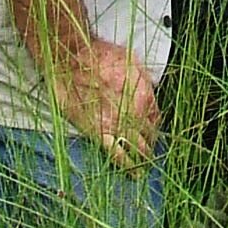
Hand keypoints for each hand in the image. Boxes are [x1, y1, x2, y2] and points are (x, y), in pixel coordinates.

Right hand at [54, 38, 161, 172]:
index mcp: (144, 94)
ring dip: (143, 158)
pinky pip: (116, 153)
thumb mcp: (131, 60)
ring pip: (137, 147)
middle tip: (151, 152)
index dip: (155, 127)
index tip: (153, 132)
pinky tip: (132, 171)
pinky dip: (125, 164)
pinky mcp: (98, 132)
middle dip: (151, 144)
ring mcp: (117, 123)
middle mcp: (135, 112)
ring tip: (144, 165)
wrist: (70, 59)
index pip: (156, 118)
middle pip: (149, 135)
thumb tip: (150, 90)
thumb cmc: (98, 55)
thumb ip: (143, 80)